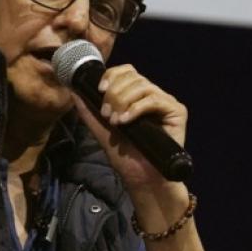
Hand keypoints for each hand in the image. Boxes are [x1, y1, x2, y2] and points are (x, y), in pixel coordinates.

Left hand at [71, 63, 187, 192]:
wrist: (143, 179)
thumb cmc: (126, 157)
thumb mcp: (102, 130)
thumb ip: (89, 111)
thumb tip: (74, 90)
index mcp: (136, 96)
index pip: (126, 71)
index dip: (112, 75)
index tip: (99, 90)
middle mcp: (152, 96)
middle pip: (133, 77)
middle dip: (114, 93)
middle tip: (108, 115)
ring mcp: (165, 103)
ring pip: (143, 86)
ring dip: (123, 101)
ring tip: (116, 122)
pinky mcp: (177, 111)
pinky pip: (154, 100)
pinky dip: (136, 108)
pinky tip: (126, 121)